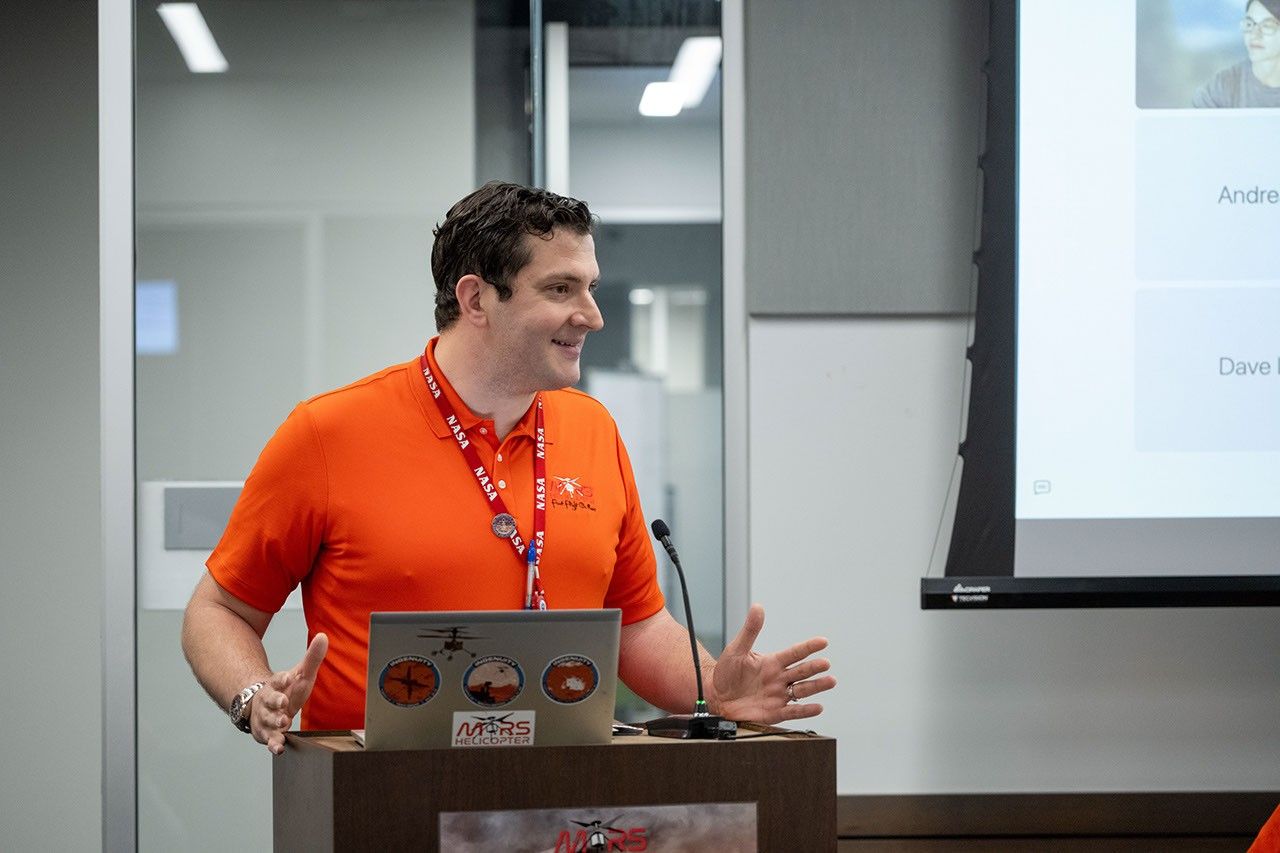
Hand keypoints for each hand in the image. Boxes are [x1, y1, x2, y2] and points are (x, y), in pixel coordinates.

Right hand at [250, 633, 327, 754]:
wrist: (262, 707)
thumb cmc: (286, 690)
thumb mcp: (300, 675)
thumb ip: (312, 658)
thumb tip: (323, 636)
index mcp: (276, 685)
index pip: (277, 680)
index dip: (281, 679)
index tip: (288, 677)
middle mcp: (267, 701)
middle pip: (269, 700)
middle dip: (275, 701)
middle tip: (283, 703)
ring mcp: (265, 718)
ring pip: (267, 720)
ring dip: (275, 722)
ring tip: (284, 723)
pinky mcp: (266, 734)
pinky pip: (269, 740)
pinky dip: (273, 744)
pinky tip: (279, 748)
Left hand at [712, 604, 833, 724]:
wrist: (716, 696)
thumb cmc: (726, 672)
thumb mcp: (737, 649)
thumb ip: (750, 630)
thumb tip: (757, 607)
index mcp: (773, 662)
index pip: (795, 653)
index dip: (808, 647)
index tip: (823, 642)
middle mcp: (779, 678)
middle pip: (801, 671)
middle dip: (814, 667)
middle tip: (826, 664)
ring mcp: (778, 695)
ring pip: (802, 690)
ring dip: (816, 686)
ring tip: (830, 681)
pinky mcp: (774, 712)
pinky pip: (793, 712)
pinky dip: (806, 710)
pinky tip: (818, 707)